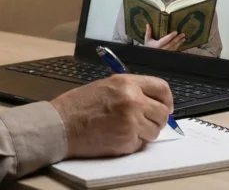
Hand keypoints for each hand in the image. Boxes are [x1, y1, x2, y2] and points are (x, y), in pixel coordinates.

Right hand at [50, 74, 172, 157]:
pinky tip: (115, 136)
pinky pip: (140, 144)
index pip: (162, 88)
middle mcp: (133, 101)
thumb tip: (152, 103)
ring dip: (144, 133)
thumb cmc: (78, 105)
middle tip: (145, 122)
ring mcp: (131, 122)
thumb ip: (131, 91)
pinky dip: (131, 143)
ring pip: (154, 132)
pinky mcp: (127, 140)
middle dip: (156, 120)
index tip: (165, 107)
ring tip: (124, 129)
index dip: (166, 100)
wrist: (61, 125)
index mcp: (127, 83)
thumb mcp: (106, 86)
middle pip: (162, 113)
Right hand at [144, 24, 185, 50]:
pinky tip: (181, 42)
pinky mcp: (168, 54)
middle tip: (183, 34)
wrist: (149, 56)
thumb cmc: (148, 46)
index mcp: (157, 45)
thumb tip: (148, 24)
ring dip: (179, 42)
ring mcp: (166, 53)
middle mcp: (162, 49)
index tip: (176, 32)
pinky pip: (174, 50)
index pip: (165, 40)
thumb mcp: (147, 39)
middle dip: (178, 39)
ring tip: (183, 38)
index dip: (171, 36)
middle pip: (171, 43)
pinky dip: (178, 46)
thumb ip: (148, 32)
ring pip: (174, 47)